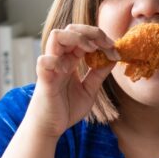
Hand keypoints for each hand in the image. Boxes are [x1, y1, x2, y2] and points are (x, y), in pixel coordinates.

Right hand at [24, 24, 118, 138]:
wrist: (50, 128)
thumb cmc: (66, 109)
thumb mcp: (89, 89)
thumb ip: (99, 74)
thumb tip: (113, 57)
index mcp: (70, 59)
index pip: (83, 36)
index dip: (100, 38)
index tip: (114, 49)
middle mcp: (60, 59)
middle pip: (70, 29)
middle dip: (91, 32)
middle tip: (106, 44)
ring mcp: (51, 67)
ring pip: (56, 36)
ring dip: (76, 38)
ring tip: (90, 50)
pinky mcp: (44, 80)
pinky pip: (44, 61)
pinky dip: (57, 60)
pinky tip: (68, 69)